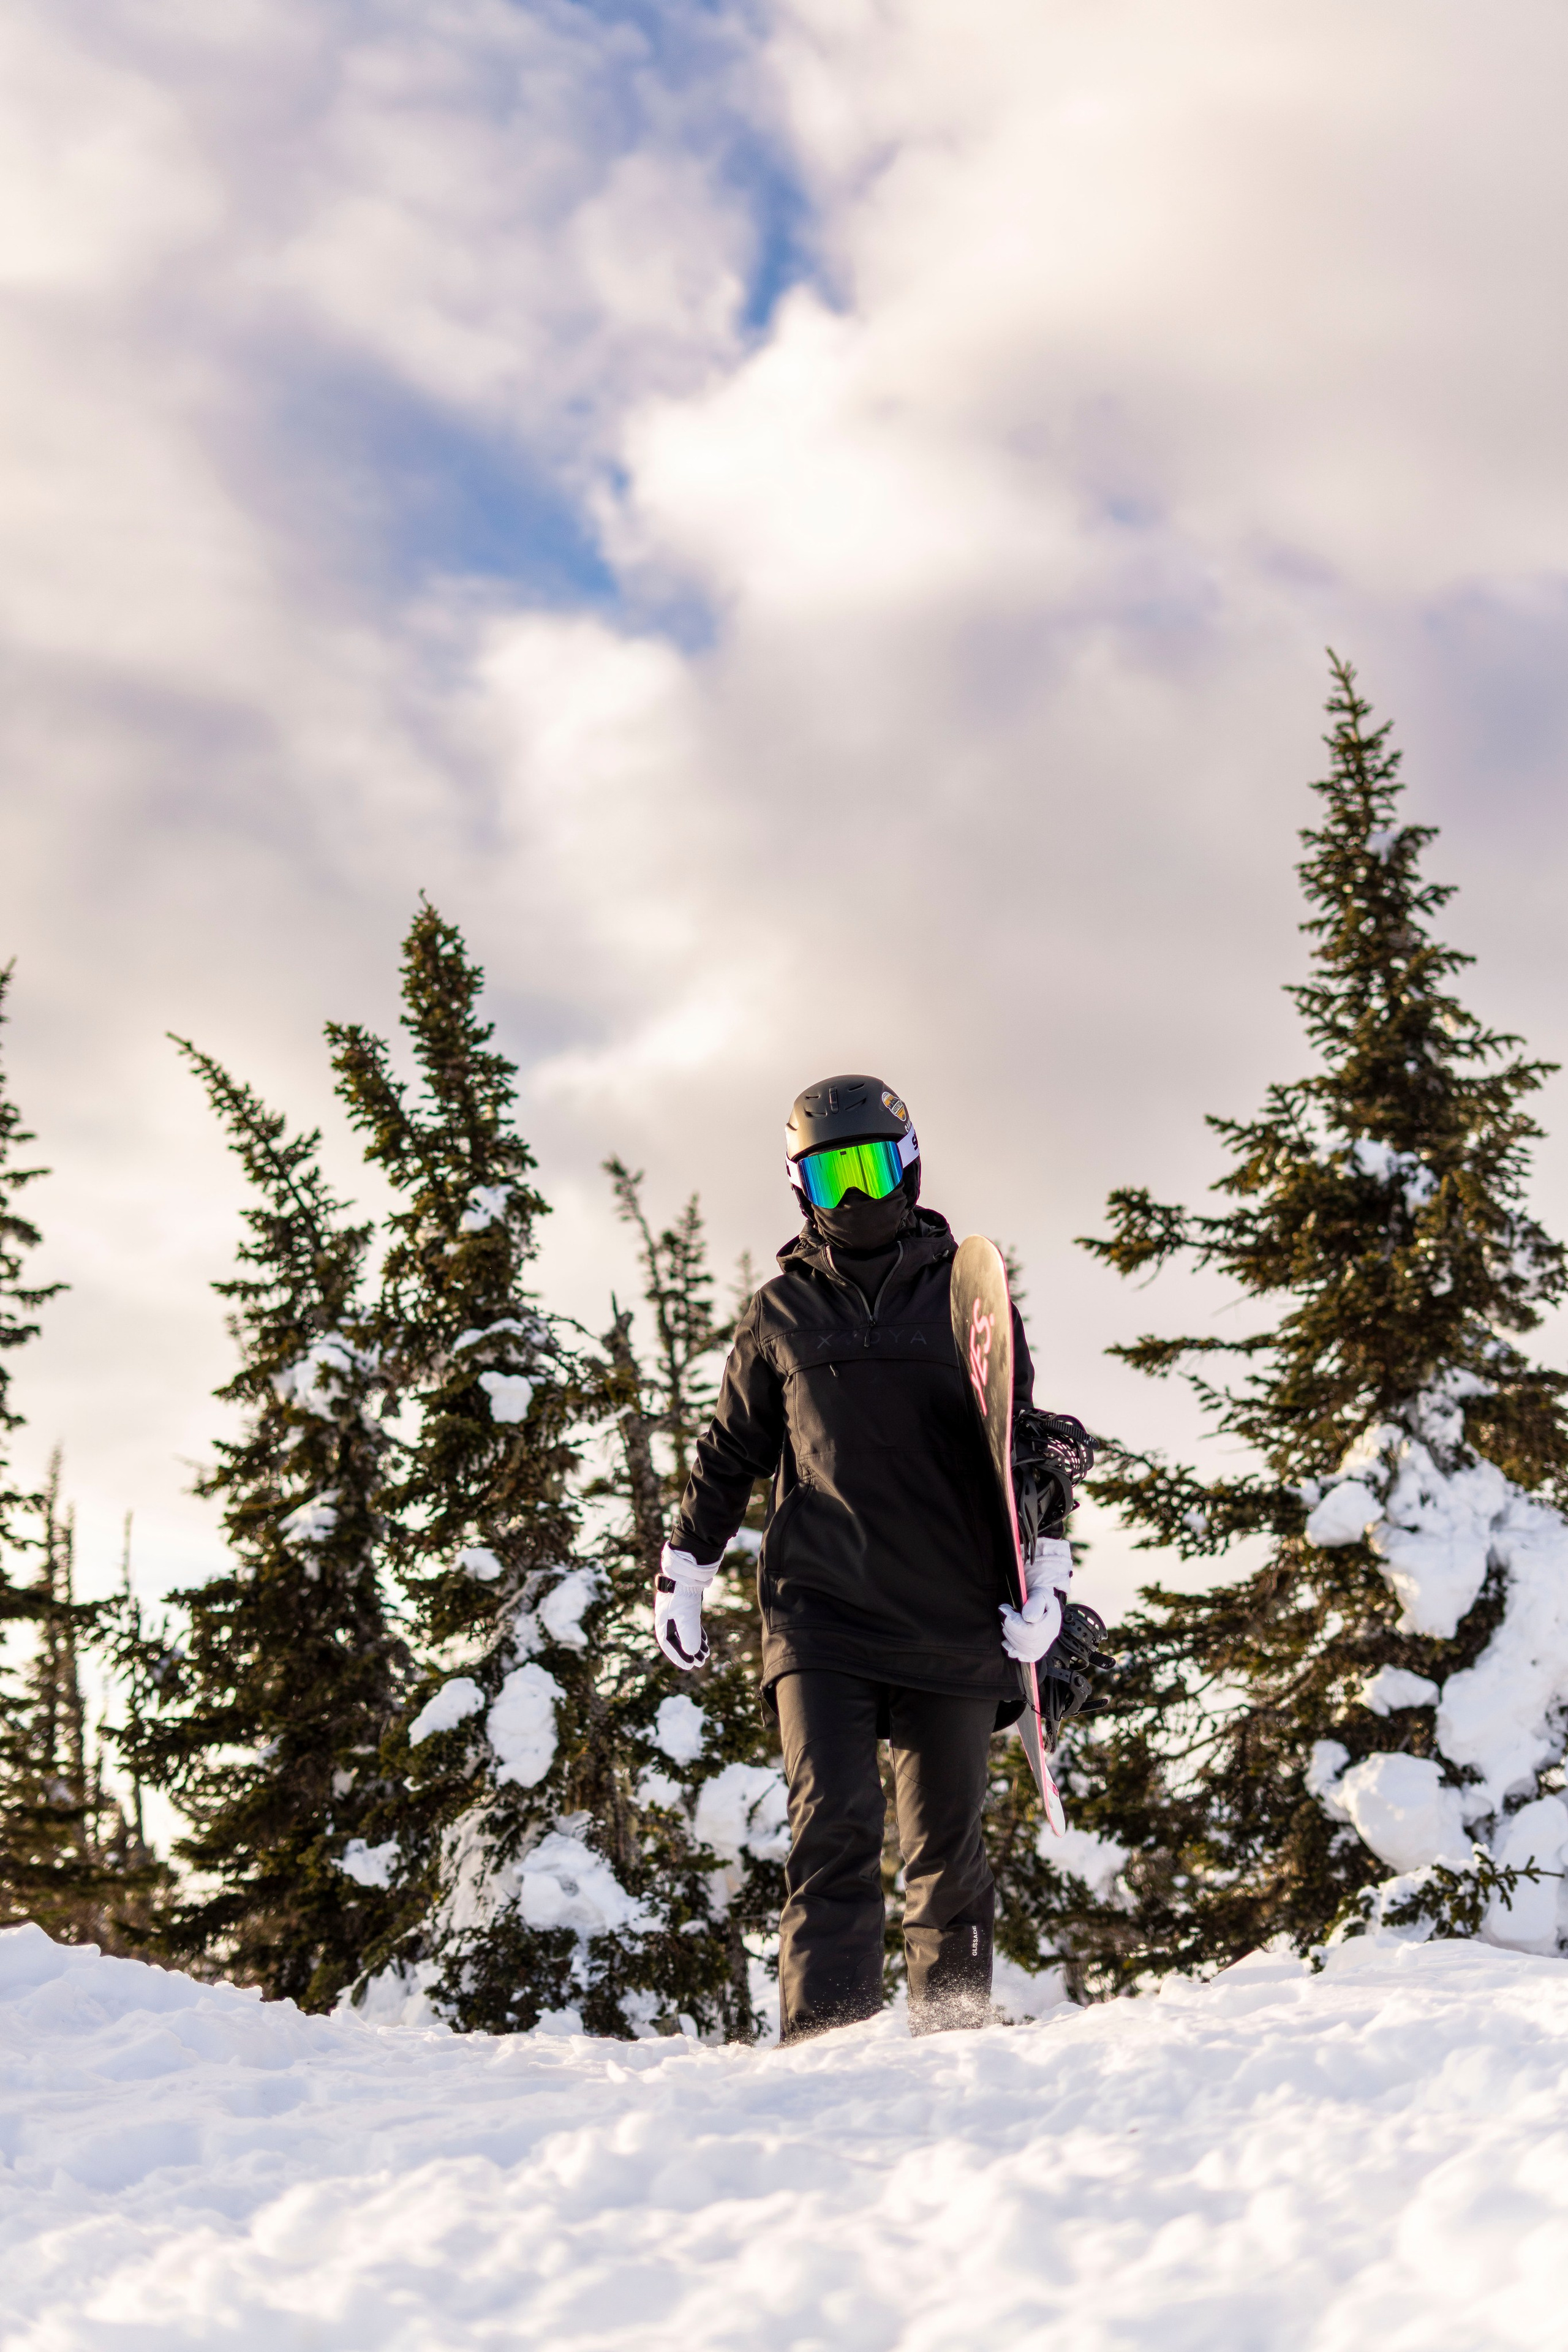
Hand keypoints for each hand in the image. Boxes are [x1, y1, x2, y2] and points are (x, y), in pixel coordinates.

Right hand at [655, 1544, 717, 1670]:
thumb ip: (689, 1635)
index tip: (690, 1666)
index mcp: (662, 1620)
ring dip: (694, 1643)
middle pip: (676, 1639)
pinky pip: (689, 1623)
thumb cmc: (683, 1592)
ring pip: (684, 1631)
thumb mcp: (687, 1616)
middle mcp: (667, 1616)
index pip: (667, 1643)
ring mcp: (677, 1609)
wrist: (688, 1567)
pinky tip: (704, 1641)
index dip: (678, 1656)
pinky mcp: (686, 1603)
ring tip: (705, 1655)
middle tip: (700, 1663)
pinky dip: (697, 1632)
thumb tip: (692, 1654)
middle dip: (688, 1651)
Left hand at [1000, 1538, 1071, 1664]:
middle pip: (1025, 1641)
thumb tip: (1028, 1618)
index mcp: (1051, 1623)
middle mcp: (1048, 1638)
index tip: (1004, 1609)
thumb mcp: (1041, 1594)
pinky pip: (1024, 1657)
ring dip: (1009, 1635)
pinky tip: (1007, 1643)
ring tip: (1006, 1622)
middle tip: (1003, 1614)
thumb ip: (1035, 1604)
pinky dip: (1013, 1651)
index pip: (1031, 1632)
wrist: (1044, 1604)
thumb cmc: (1041, 1598)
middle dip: (1009, 1627)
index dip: (1013, 1622)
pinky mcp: (1036, 1652)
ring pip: (1022, 1649)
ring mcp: (1042, 1646)